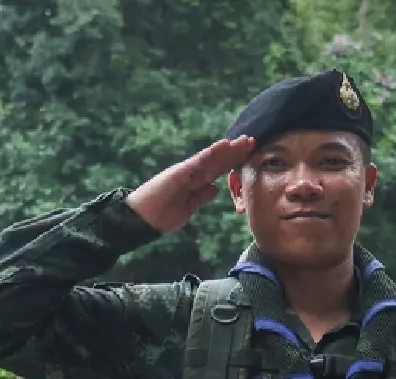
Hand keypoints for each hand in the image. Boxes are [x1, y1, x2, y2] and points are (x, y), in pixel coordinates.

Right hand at [126, 137, 256, 233]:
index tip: (250, 156)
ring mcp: (186, 171)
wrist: (142, 220)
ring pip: (212, 158)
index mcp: (196, 182)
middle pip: (218, 161)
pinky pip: (199, 161)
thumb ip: (201, 197)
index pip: (218, 170)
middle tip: (253, 141)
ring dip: (229, 149)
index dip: (234, 162)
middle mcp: (192, 173)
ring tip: (244, 140)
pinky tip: (225, 144)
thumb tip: (215, 189)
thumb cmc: (162, 215)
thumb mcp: (188, 208)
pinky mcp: (180, 172)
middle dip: (235, 152)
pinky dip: (212, 152)